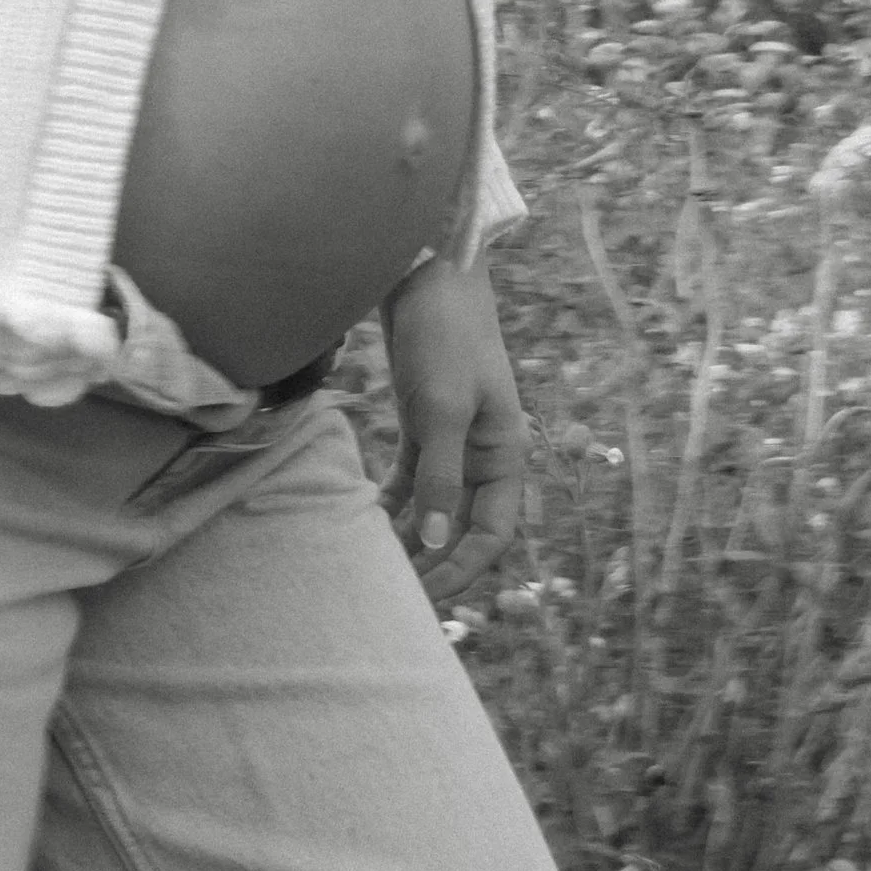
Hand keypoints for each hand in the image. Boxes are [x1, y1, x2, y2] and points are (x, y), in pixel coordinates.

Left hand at [378, 257, 526, 606]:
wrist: (428, 272)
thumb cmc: (445, 336)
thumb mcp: (442, 409)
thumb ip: (438, 476)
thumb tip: (432, 542)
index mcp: (505, 455)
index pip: (491, 533)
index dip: (461, 569)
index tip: (424, 598)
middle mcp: (484, 454)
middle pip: (462, 526)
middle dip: (433, 561)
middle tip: (393, 595)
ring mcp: (453, 438)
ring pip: (434, 505)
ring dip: (410, 536)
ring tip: (377, 567)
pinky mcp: (423, 421)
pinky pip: (412, 476)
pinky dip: (393, 500)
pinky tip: (365, 520)